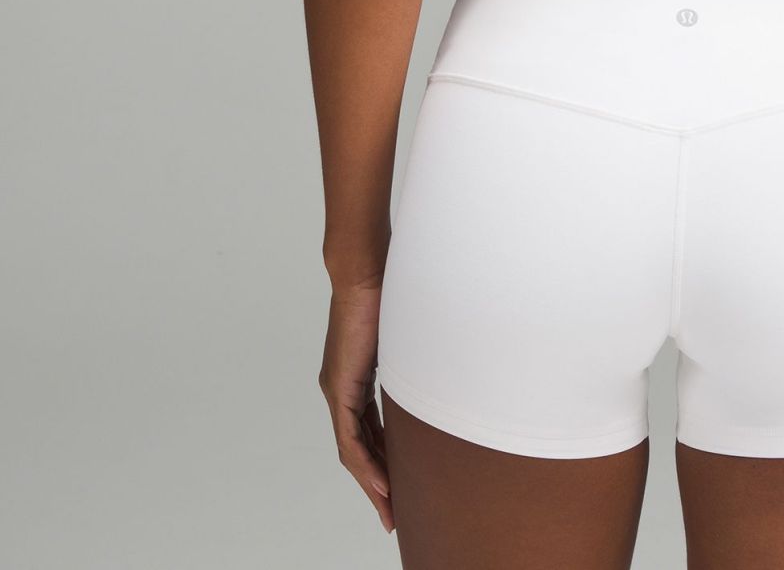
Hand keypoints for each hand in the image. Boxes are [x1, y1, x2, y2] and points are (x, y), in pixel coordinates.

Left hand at [318, 279, 393, 532]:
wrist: (366, 271)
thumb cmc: (390, 294)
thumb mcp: (407, 340)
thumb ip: (415, 359)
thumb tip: (446, 363)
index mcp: (355, 379)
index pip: (368, 432)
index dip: (383, 460)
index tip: (398, 484)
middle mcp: (340, 389)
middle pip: (358, 449)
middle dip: (377, 483)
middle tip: (394, 512)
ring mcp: (337, 390)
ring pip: (353, 450)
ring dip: (371, 482)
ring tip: (389, 509)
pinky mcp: (339, 388)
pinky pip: (350, 439)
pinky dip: (366, 464)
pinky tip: (381, 484)